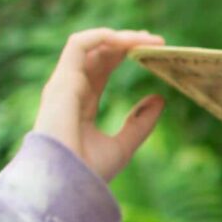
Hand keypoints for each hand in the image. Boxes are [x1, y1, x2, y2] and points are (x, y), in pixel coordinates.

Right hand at [35, 28, 168, 183]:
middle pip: (98, 53)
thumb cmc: (88, 171)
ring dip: (120, 37)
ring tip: (147, 39)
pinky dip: (103, 36)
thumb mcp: (124, 145)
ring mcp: (64, 83)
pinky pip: (78, 44)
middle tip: (157, 41)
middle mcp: (70, 89)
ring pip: (90, 44)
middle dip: (127, 42)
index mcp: (82, 103)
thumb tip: (159, 98)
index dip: (125, 54)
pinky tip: (127, 40)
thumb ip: (140, 122)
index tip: (154, 51)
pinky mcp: (62, 81)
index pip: (102, 68)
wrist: (67, 184)